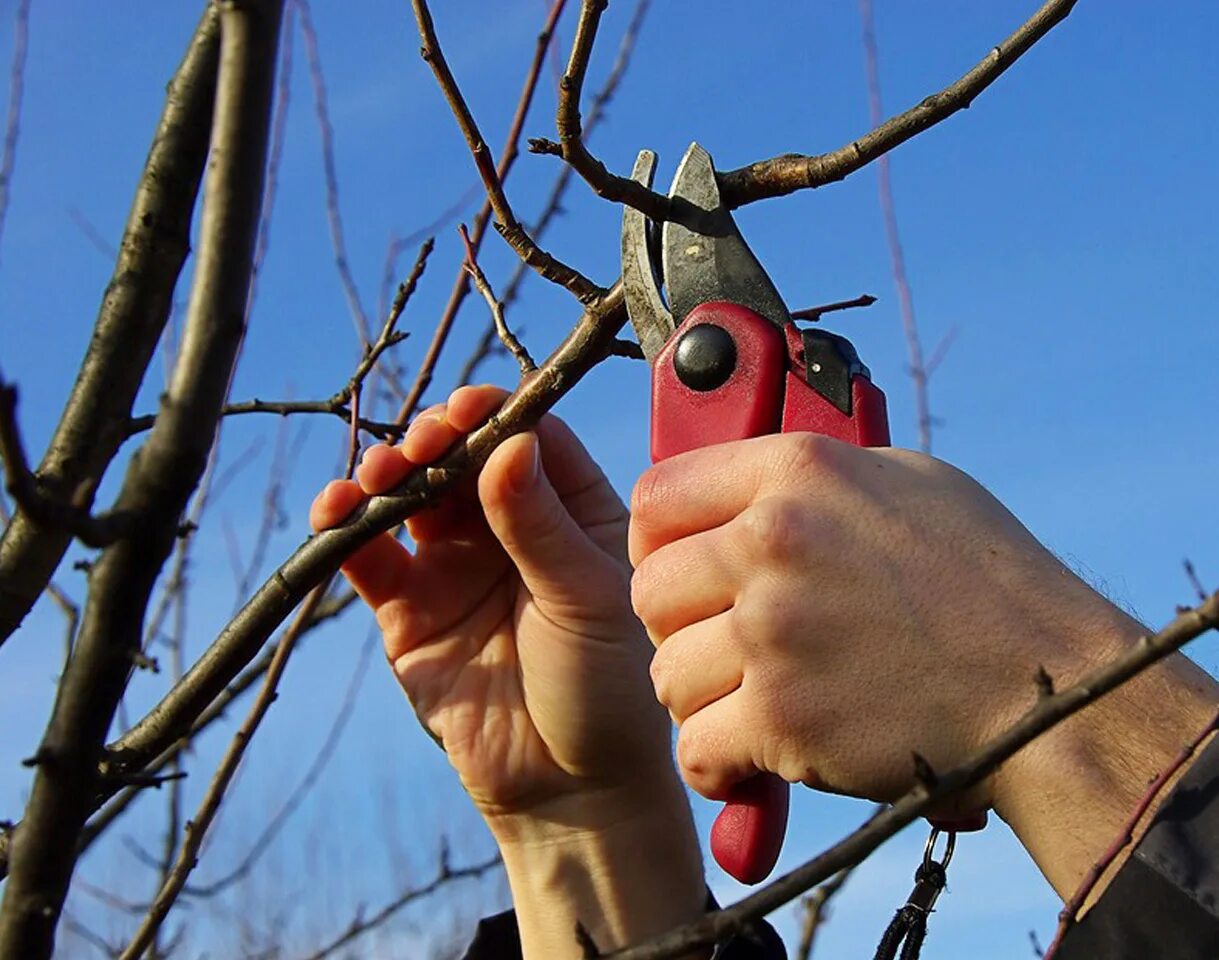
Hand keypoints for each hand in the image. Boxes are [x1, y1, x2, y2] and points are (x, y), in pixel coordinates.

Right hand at [311, 385, 675, 835]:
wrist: (571, 786)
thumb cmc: (607, 687)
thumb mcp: (587, 597)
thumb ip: (540, 525)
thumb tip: (507, 442)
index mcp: (571, 511)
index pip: (529, 437)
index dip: (494, 416)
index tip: (467, 412)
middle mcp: (510, 528)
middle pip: (460, 457)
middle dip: (434, 440)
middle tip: (423, 447)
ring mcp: (455, 566)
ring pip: (410, 496)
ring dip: (386, 473)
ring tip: (381, 477)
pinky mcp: (409, 611)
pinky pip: (369, 557)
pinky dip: (347, 528)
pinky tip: (337, 512)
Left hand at [629, 432, 1216, 894]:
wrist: (1049, 688)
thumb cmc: (984, 582)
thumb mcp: (903, 482)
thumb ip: (809, 480)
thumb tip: (740, 490)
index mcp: (799, 471)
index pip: (656, 497)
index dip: (654, 544)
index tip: (679, 574)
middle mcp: (775, 540)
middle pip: (648, 591)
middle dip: (675, 627)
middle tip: (720, 648)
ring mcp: (776, 631)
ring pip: (664, 674)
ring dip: (698, 699)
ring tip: (747, 702)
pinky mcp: (786, 718)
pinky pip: (695, 748)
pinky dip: (716, 764)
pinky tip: (749, 758)